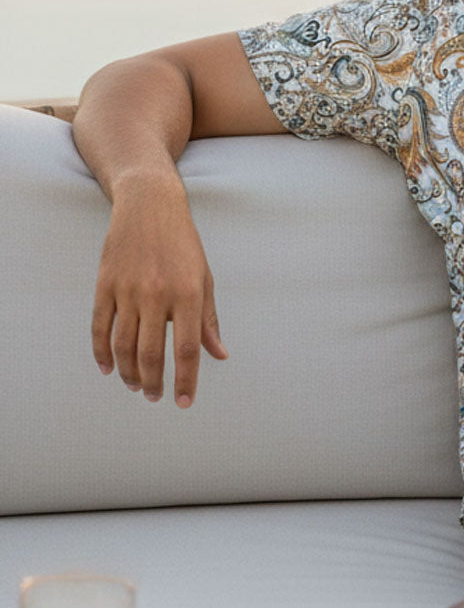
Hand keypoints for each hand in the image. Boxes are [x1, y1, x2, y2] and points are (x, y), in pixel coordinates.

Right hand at [91, 187, 227, 407]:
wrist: (149, 205)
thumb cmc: (183, 244)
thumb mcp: (204, 277)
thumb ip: (208, 319)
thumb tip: (219, 354)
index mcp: (188, 293)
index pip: (187, 349)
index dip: (186, 380)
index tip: (184, 402)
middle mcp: (157, 294)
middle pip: (151, 353)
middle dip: (153, 382)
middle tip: (154, 396)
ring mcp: (128, 289)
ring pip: (123, 345)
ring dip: (129, 372)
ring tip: (135, 385)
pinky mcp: (105, 284)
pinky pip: (100, 327)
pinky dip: (102, 353)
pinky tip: (109, 368)